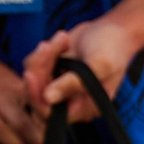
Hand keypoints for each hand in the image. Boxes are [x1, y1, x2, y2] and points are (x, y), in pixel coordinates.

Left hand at [24, 14, 139, 124]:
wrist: (112, 29)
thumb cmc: (112, 48)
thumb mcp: (99, 65)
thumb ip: (75, 82)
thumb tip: (48, 97)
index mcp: (85, 107)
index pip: (51, 114)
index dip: (37, 97)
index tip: (31, 74)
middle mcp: (70, 101)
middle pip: (37, 96)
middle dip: (38, 69)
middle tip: (47, 46)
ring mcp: (58, 86)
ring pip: (33, 78)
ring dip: (43, 56)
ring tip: (63, 38)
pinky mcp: (50, 71)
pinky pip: (34, 65)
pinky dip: (44, 50)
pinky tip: (62, 39)